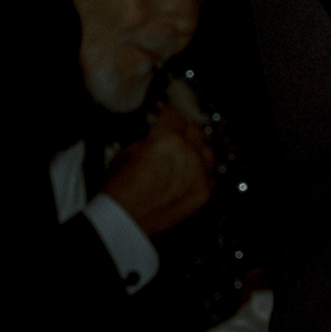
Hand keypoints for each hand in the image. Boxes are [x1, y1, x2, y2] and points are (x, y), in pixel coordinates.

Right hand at [104, 98, 217, 234]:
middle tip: (175, 131)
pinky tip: (192, 171)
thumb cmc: (119, 185)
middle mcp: (189, 153)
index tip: (165, 112)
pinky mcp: (205, 192)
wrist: (125, 220)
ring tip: (186, 151)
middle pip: (195, 130)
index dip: (168, 112)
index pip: (175, 114)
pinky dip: (202, 170)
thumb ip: (149, 139)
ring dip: (197, 148)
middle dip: (184, 128)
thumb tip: (158, 133)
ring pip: (207, 150)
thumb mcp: (127, 152)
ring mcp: (201, 173)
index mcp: (167, 139)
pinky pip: (210, 174)